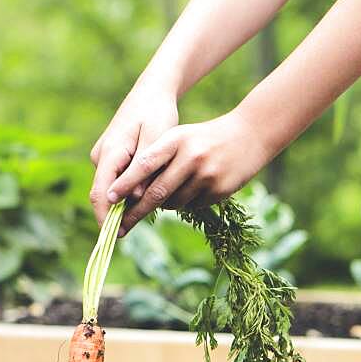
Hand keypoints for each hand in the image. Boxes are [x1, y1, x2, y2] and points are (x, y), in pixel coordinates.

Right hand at [89, 85, 178, 225]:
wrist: (152, 92)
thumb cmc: (157, 113)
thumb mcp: (157, 138)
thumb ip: (144, 168)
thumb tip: (134, 197)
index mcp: (111, 151)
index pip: (101, 192)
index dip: (106, 217)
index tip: (115, 237)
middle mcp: (101, 156)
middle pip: (103, 194)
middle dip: (114, 216)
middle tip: (129, 235)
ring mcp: (103, 157)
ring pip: (111, 188)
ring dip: (123, 204)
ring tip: (143, 216)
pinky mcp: (111, 158)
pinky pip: (116, 181)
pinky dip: (127, 192)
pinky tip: (145, 197)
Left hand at [104, 111, 271, 234]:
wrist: (250, 136)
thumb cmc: (204, 139)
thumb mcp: (180, 138)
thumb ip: (157, 160)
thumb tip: (131, 194)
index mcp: (176, 139)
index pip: (145, 164)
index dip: (126, 183)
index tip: (110, 198)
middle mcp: (191, 157)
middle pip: (157, 192)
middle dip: (136, 211)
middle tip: (120, 225)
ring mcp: (207, 175)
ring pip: (173, 203)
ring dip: (165, 204)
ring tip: (174, 188)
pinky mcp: (219, 190)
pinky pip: (192, 206)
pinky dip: (186, 203)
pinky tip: (197, 187)